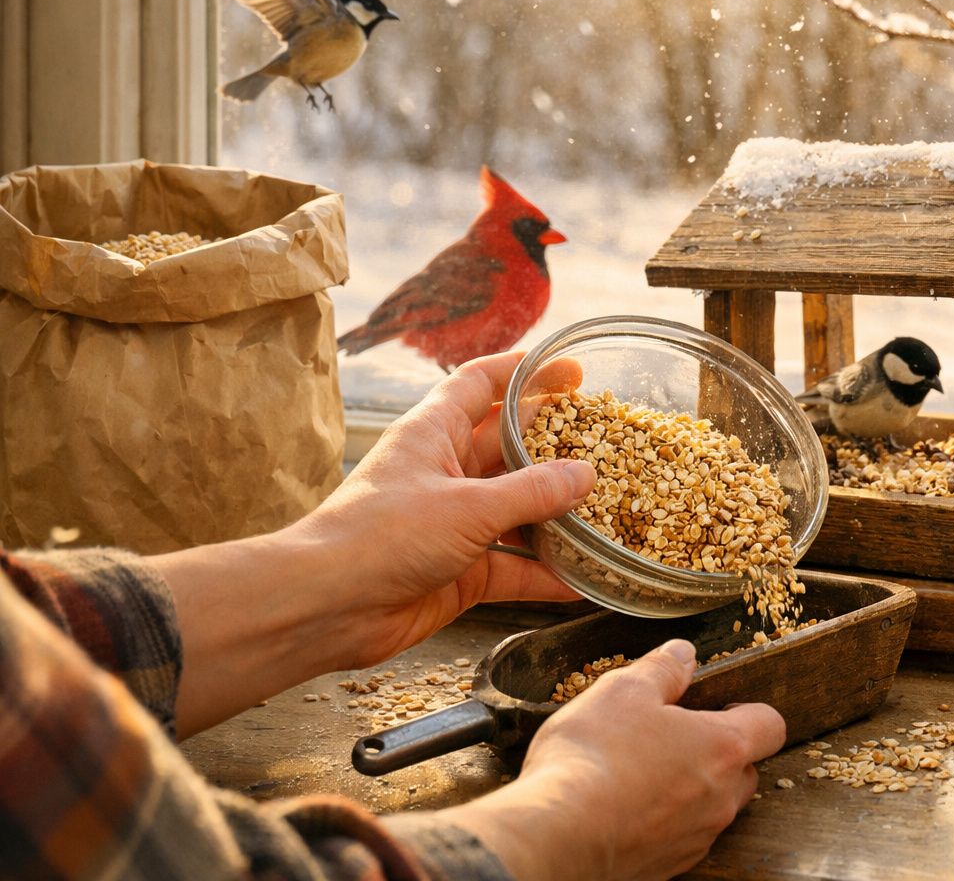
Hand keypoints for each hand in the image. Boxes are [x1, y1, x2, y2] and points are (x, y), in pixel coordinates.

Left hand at [303, 350, 595, 664]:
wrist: (326, 606)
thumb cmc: (380, 537)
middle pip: (507, 447)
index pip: (481, 384)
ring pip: (515, 510)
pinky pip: (511, 567)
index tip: (569, 369)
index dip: (524, 371)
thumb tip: (584, 475)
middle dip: (554, 444)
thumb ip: (532, 492)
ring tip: (605, 509)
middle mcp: (443, 472)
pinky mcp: (457, 571)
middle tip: (604, 440)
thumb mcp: (468, 506)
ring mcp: (450, 523)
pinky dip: (543, 573)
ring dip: (555, 514)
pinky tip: (581, 580)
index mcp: (432, 433)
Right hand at [447, 639, 785, 880]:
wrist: (557, 836)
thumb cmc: (593, 757)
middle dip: (718, 752)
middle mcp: (721, 798)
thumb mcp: (623, 690)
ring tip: (641, 773)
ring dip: (690, 789)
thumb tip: (683, 653)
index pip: (771, 726)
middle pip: (744, 770)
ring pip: (712, 807)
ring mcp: (696, 838)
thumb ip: (662, 669)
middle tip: (673, 738)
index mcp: (722, 747)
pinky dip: (664, 821)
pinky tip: (626, 807)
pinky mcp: (668, 867)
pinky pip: (681, 837)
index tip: (721, 706)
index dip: (752, 711)